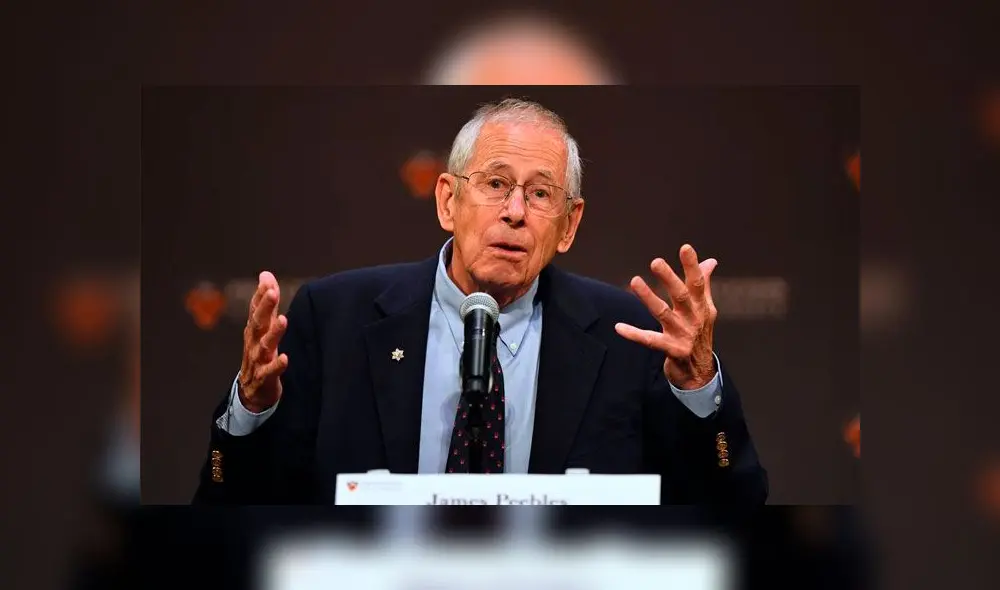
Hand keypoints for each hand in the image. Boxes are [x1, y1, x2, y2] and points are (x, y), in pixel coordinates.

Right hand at [238, 271, 288, 412]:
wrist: (252, 392)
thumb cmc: (259, 354)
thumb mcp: (263, 327)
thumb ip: (266, 302)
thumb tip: (265, 274)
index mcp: (254, 330)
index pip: (255, 309)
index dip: (260, 295)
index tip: (267, 279)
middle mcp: (253, 343)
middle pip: (258, 323)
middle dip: (264, 307)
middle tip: (272, 292)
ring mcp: (257, 361)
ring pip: (264, 345)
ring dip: (274, 333)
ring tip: (282, 320)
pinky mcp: (264, 378)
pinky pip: (269, 372)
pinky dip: (277, 366)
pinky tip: (285, 358)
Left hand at [615, 244, 718, 388]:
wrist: (700, 373)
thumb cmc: (699, 335)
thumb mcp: (705, 309)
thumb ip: (704, 284)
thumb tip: (711, 262)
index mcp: (701, 306)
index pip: (697, 282)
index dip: (692, 265)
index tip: (685, 248)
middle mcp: (693, 318)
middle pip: (681, 295)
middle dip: (669, 279)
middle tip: (656, 262)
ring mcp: (683, 335)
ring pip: (663, 313)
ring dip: (648, 297)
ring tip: (634, 281)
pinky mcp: (672, 350)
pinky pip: (650, 340)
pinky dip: (634, 334)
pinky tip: (619, 327)